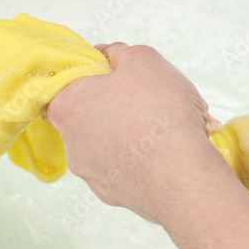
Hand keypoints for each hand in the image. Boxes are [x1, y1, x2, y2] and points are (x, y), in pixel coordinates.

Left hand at [47, 42, 227, 222]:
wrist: (180, 173)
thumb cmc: (159, 111)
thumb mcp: (143, 59)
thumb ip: (119, 53)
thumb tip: (109, 57)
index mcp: (68, 105)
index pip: (69, 85)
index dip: (95, 77)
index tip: (120, 76)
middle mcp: (71, 142)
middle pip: (90, 116)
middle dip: (116, 107)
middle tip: (148, 102)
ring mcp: (90, 172)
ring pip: (107, 146)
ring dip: (129, 136)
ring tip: (164, 131)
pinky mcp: (112, 194)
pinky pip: (122, 171)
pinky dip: (139, 162)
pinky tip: (163, 155)